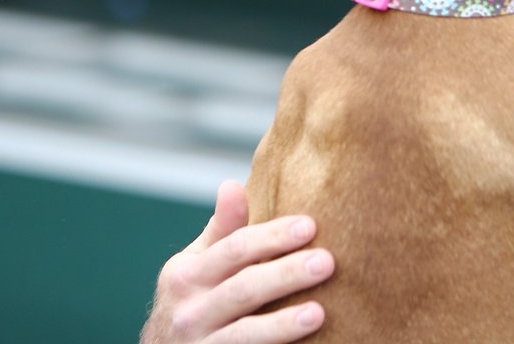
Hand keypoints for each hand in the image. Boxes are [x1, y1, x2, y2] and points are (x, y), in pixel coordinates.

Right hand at [140, 180, 334, 342]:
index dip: (273, 236)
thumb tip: (233, 184)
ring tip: (319, 312)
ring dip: (282, 323)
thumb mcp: (195, 265)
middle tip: (326, 262)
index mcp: (186, 274)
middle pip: (243, 288)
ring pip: (244, 333)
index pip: (235, 249)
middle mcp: (189, 311)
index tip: (310, 225)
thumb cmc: (192, 300)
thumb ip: (221, 230)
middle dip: (286, 274)